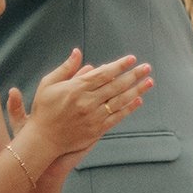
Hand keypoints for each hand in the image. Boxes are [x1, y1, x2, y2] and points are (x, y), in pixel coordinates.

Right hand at [9, 51, 152, 168]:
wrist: (42, 140)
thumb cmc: (44, 110)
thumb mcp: (47, 85)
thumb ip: (65, 69)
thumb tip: (77, 52)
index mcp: (75, 89)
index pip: (102, 74)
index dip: (118, 65)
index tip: (131, 59)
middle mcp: (86, 101)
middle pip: (115, 85)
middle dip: (133, 75)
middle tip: (147, 67)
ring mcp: (93, 116)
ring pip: (120, 100)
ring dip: (137, 90)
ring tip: (149, 81)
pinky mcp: (97, 129)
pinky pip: (117, 117)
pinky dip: (129, 108)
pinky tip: (139, 100)